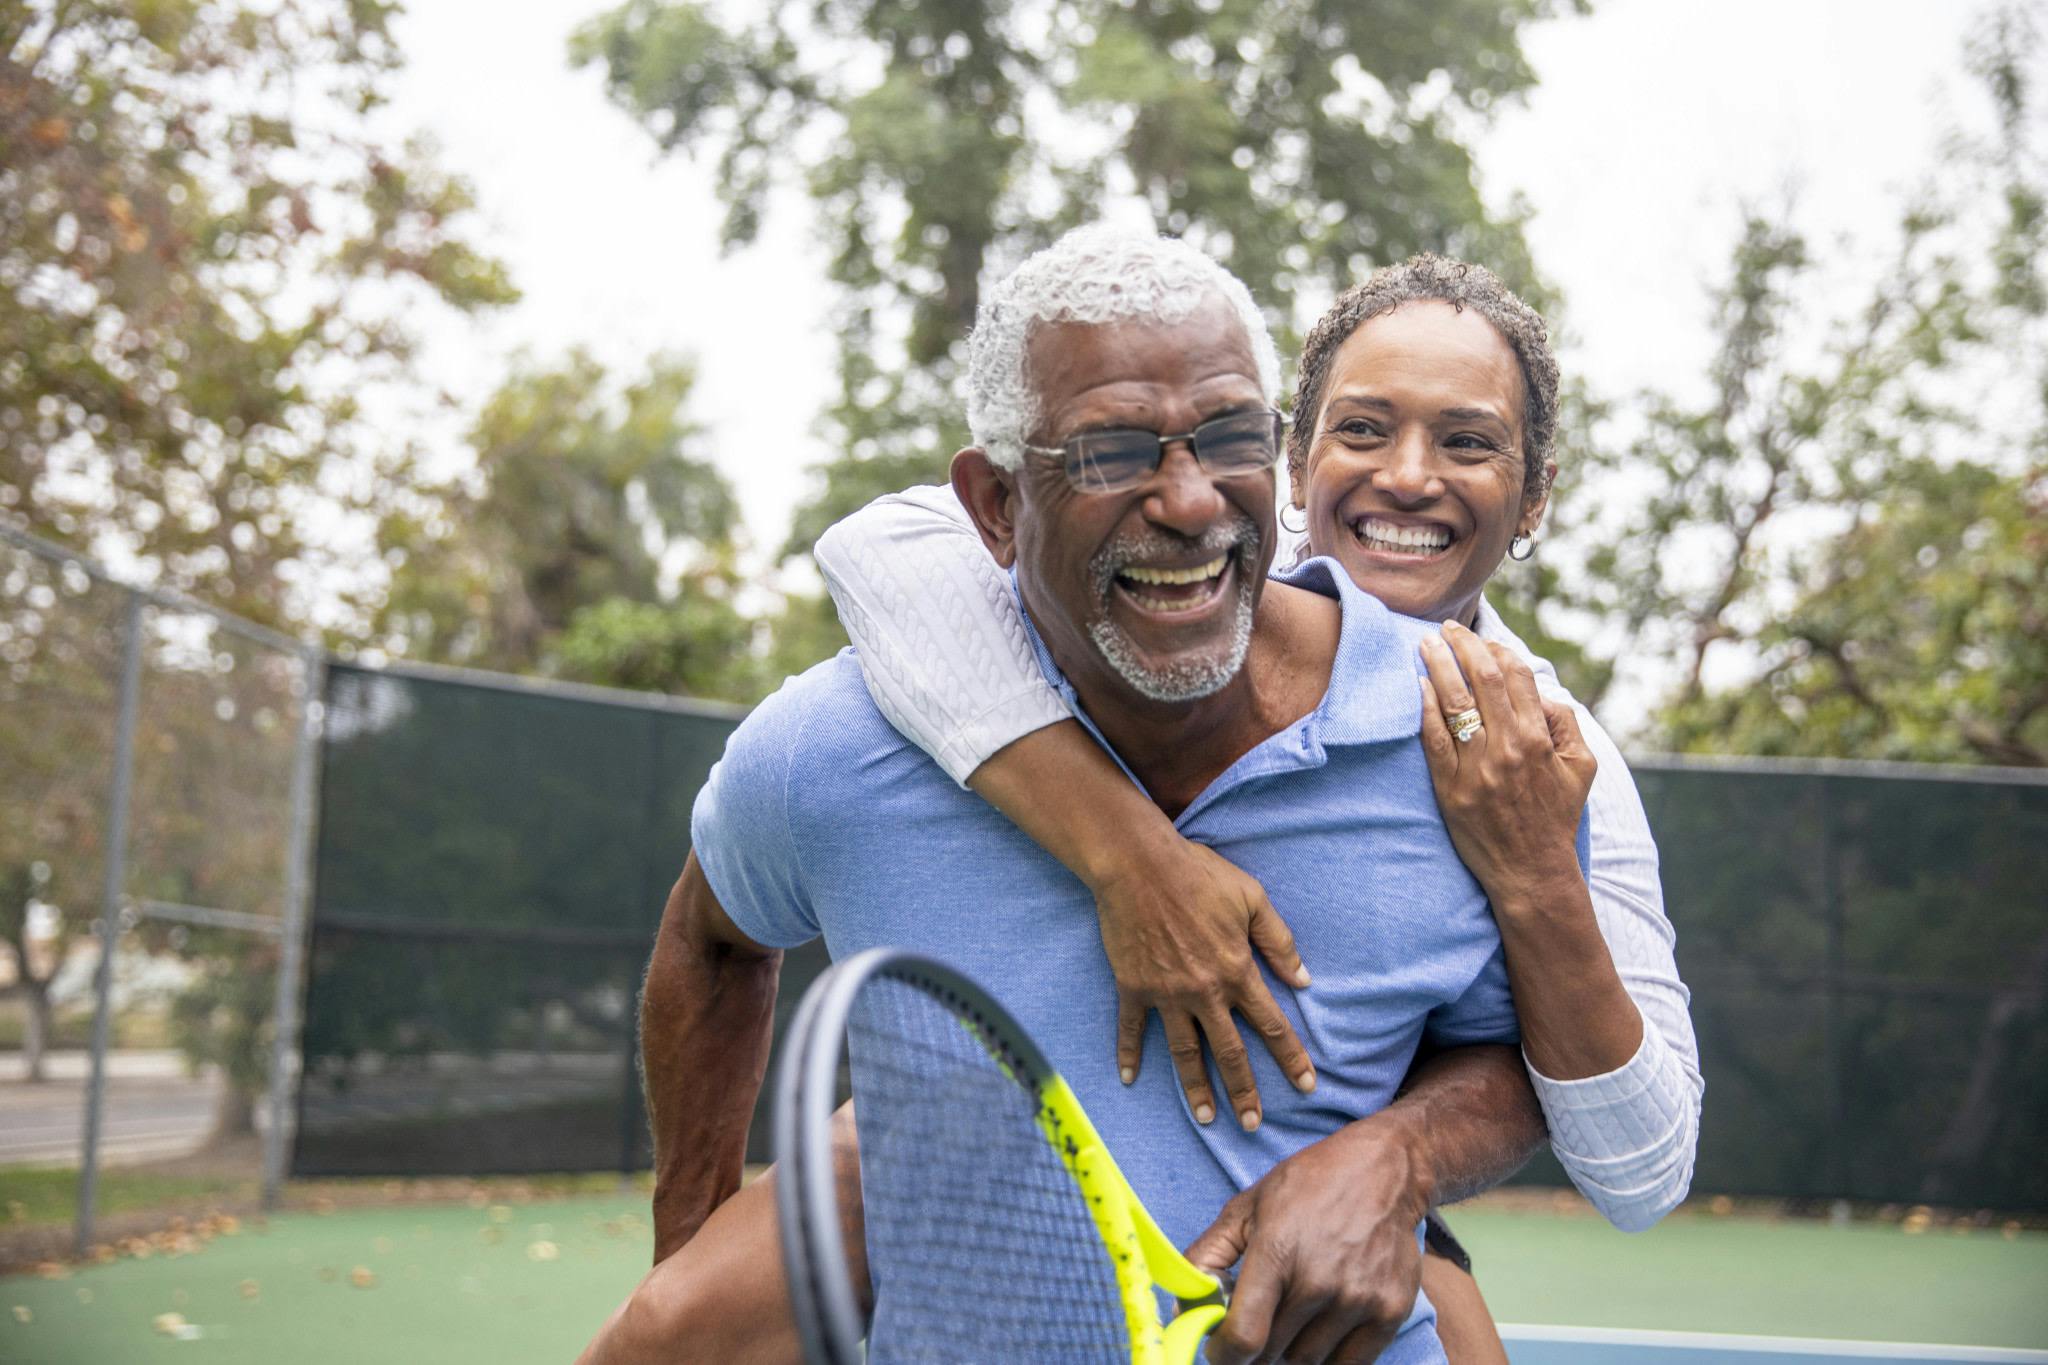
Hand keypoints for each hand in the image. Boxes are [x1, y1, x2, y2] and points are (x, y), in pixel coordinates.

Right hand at [1090, 834, 1315, 1130]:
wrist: (1139, 865)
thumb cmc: (1199, 875)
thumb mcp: (1253, 899)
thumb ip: (1279, 942)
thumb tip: (1304, 980)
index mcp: (1237, 971)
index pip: (1271, 1025)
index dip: (1291, 1057)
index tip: (1307, 1086)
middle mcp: (1204, 991)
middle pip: (1229, 1052)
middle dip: (1244, 1091)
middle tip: (1253, 1124)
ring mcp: (1166, 993)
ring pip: (1185, 1051)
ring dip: (1196, 1088)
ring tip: (1205, 1119)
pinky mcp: (1133, 987)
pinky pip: (1132, 1028)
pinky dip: (1129, 1053)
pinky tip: (1129, 1077)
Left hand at [1185, 1113, 1432, 1364]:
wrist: (1385, 1170)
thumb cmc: (1310, 1185)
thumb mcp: (1247, 1207)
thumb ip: (1208, 1255)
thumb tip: (1182, 1305)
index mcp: (1278, 1251)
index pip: (1245, 1336)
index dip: (1223, 1353)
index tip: (1218, 1348)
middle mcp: (1320, 1280)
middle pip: (1272, 1353)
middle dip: (1255, 1344)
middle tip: (1256, 1320)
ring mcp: (1359, 1299)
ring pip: (1307, 1360)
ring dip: (1291, 1348)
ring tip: (1292, 1313)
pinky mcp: (1391, 1312)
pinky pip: (1350, 1364)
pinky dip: (1329, 1355)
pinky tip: (1321, 1325)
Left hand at [1417, 623, 1595, 907]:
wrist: (1531, 871)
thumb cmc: (1556, 817)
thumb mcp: (1582, 769)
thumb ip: (1566, 725)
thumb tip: (1542, 692)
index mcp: (1539, 739)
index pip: (1516, 676)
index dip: (1497, 650)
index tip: (1483, 638)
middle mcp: (1507, 748)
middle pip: (1481, 678)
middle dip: (1463, 645)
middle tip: (1447, 628)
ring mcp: (1477, 768)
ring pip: (1453, 701)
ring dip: (1437, 665)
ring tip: (1426, 644)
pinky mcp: (1450, 787)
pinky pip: (1433, 738)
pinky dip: (1424, 707)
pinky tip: (1417, 685)